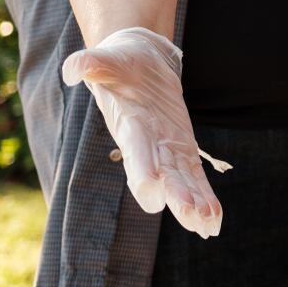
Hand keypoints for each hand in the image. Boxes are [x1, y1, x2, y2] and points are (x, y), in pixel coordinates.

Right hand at [62, 27, 228, 237]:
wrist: (137, 65)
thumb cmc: (119, 63)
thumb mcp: (106, 60)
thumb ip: (90, 64)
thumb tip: (74, 68)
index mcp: (129, 125)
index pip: (135, 149)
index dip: (142, 167)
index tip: (152, 187)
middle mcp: (147, 145)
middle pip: (162, 173)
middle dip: (175, 193)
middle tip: (189, 213)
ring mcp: (166, 150)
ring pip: (181, 181)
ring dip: (193, 203)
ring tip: (206, 226)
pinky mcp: (182, 150)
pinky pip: (195, 178)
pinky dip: (205, 197)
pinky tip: (214, 220)